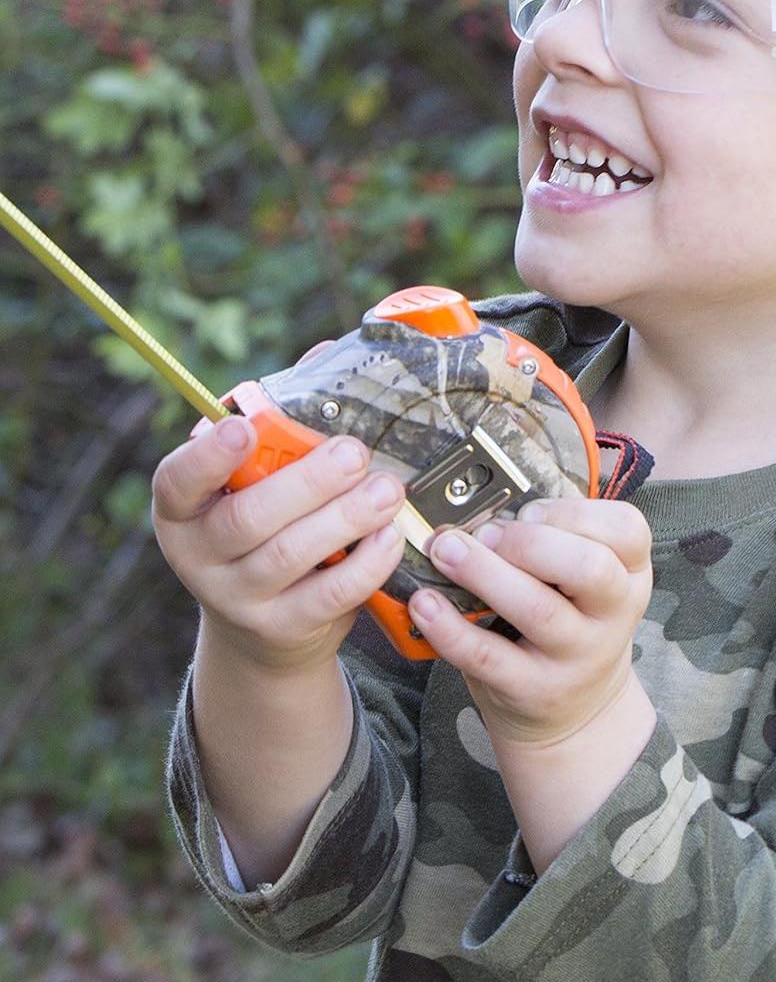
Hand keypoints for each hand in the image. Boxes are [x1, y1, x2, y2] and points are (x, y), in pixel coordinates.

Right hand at [151, 338, 408, 674]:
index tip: (241, 429)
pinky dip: (366, 564)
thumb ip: (286, 422)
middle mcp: (201, 555)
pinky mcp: (284, 628)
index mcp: (185, 507)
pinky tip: (391, 536)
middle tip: (355, 453)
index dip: (208, 457)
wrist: (268, 626)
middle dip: (307, 483)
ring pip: (289, 556)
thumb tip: (328, 354)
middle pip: (248, 519)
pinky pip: (328, 596)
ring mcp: (239, 598)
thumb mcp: (260, 479)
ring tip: (387, 489)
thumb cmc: (269, 524)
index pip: (178, 481)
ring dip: (346, 518)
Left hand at [408, 497, 653, 751]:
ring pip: (538, 609)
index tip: (530, 511)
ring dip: (484, 572)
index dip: (575, 513)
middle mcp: (613, 615)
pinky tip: (425, 603)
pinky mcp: (532, 689)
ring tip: (445, 550)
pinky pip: (488, 656)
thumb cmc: (570, 621)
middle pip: (589, 567)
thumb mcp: (586, 582)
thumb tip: (484, 513)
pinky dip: (451, 628)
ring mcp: (577, 656)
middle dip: (530, 541)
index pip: (627, 531)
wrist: (576, 712)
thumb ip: (554, 542)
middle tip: (488, 533)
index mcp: (630, 574)